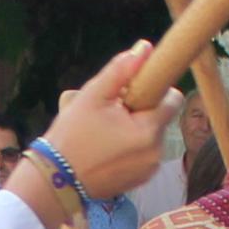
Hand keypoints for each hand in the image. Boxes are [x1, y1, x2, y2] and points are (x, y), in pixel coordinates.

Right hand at [27, 47, 170, 214]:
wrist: (55, 180)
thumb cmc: (71, 136)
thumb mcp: (93, 96)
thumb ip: (121, 70)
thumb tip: (144, 47)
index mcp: (148, 129)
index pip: (173, 99)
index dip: (154, 90)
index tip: (131, 92)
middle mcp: (156, 152)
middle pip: (160, 118)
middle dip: (140, 111)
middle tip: (110, 114)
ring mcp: (149, 169)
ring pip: (152, 137)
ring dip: (136, 130)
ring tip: (106, 134)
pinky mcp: (140, 181)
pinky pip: (144, 155)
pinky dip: (131, 149)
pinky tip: (107, 150)